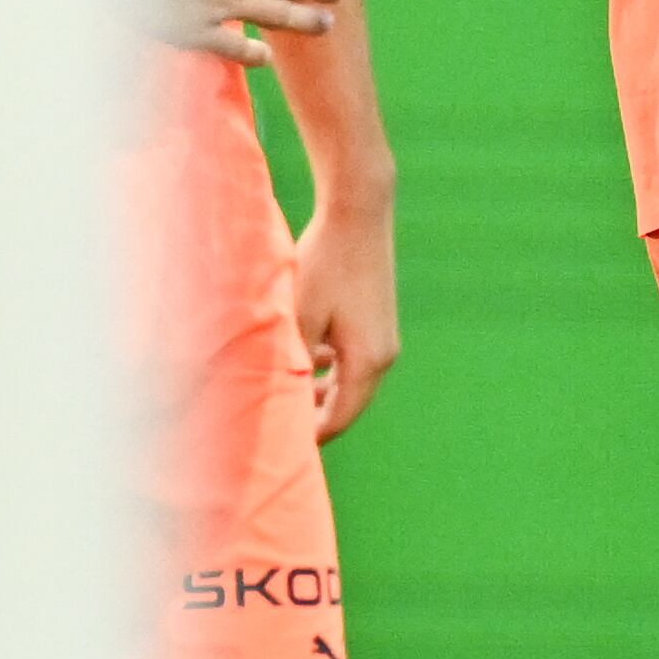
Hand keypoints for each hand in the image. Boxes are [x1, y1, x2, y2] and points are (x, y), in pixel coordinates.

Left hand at [293, 198, 399, 440]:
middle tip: (279, 427)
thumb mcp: (300, 317)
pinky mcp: (377, 319)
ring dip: (320, 390)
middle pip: (347, 404)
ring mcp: (383, 337)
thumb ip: (293, 361)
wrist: (358, 213)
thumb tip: (276, 396)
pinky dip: (329, 367)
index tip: (280, 446)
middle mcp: (382, 356)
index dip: (308, 437)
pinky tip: (306, 356)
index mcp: (366, 363)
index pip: (337, 420)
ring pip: (349, 381)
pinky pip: (353, 359)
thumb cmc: (325, 264)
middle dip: (314, 417)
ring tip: (287, 394)